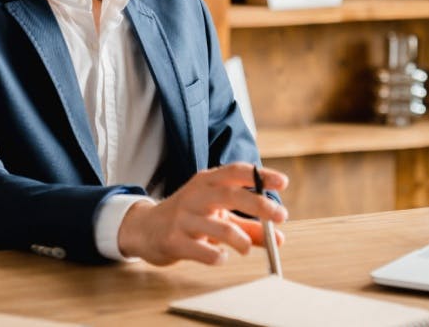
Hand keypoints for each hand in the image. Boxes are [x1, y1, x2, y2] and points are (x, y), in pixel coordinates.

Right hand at [117, 162, 287, 265]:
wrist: (145, 229)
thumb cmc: (188, 219)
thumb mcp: (217, 216)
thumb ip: (248, 226)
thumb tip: (280, 238)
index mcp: (206, 182)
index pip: (236, 171)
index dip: (260, 175)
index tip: (283, 182)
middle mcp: (195, 195)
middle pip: (230, 194)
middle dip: (258, 205)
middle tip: (280, 216)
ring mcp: (183, 218)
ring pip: (218, 227)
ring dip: (240, 240)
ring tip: (246, 248)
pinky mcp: (174, 241)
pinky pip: (202, 251)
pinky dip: (218, 257)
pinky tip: (221, 257)